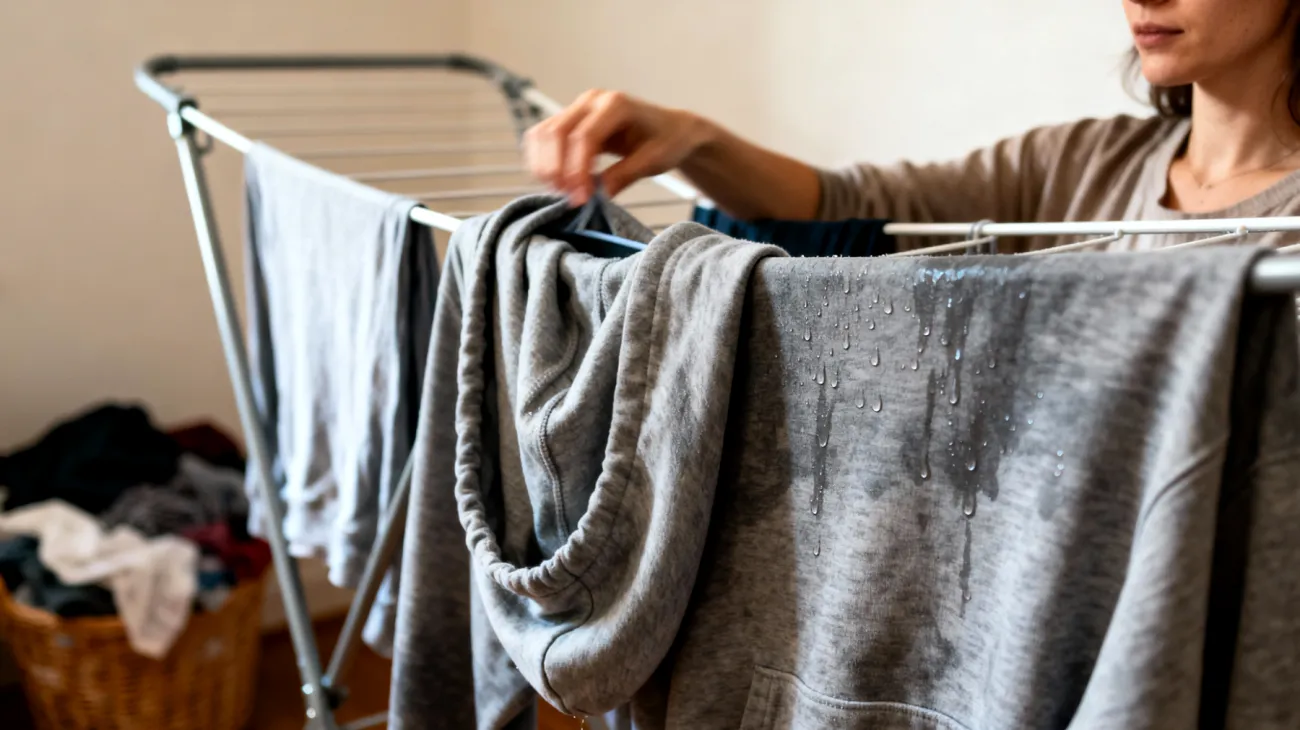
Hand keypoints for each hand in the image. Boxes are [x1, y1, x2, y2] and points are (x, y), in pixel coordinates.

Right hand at [523, 89, 707, 204]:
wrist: (669, 129)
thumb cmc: (666, 140)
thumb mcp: (653, 160)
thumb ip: (625, 175)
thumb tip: (599, 194)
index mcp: (616, 104)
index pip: (585, 136)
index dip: (578, 169)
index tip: (582, 197)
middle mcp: (592, 101)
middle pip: (557, 132)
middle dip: (557, 169)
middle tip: (569, 198)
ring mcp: (577, 108)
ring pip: (544, 134)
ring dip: (545, 166)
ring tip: (561, 192)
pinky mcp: (569, 120)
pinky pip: (544, 137)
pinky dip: (543, 161)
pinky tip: (556, 182)